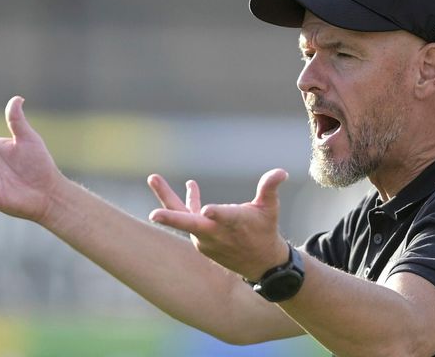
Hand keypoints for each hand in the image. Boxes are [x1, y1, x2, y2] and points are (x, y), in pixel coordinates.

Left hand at [147, 168, 289, 280]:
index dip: (215, 213)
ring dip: (167, 198)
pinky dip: (187, 203)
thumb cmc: (265, 230)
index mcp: (234, 223)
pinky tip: (191, 186)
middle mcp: (216, 233)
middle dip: (170, 218)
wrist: (260, 262)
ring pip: (182, 217)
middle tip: (153, 215)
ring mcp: (205, 238)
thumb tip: (281, 172)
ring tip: (153, 178)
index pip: (223, 218)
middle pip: (189, 224)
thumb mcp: (270, 208)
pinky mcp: (200, 239)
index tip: (206, 209)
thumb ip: (269, 188)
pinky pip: (188, 218)